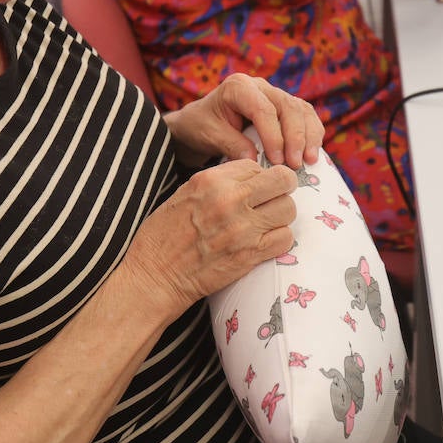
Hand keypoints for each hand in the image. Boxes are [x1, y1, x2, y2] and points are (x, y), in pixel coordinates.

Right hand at [125, 160, 298, 315]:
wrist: (153, 277)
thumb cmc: (163, 237)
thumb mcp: (184, 194)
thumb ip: (217, 183)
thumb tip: (248, 178)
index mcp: (210, 180)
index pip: (255, 165)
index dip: (257, 177)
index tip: (253, 189)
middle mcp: (229, 199)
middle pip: (282, 181)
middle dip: (280, 189)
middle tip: (271, 201)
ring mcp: (242, 228)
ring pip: (288, 209)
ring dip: (280, 216)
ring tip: (265, 224)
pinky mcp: (250, 255)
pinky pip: (285, 238)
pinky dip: (279, 240)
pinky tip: (264, 243)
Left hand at [163, 72, 323, 168]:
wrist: (200, 122)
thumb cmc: (201, 126)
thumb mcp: (209, 135)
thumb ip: (231, 145)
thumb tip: (255, 160)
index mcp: (238, 87)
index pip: (263, 110)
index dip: (274, 136)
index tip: (277, 162)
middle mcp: (260, 86)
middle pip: (288, 107)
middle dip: (295, 137)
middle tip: (295, 164)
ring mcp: (274, 94)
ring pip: (301, 110)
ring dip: (309, 136)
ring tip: (310, 161)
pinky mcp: (284, 107)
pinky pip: (305, 116)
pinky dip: (312, 133)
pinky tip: (312, 154)